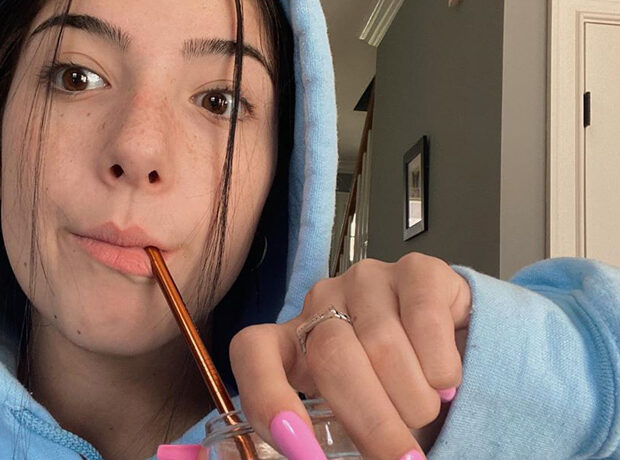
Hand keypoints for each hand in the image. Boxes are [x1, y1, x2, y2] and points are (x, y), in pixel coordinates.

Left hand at [228, 252, 472, 459]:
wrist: (459, 343)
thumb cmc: (397, 386)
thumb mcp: (357, 413)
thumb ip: (337, 434)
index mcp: (293, 338)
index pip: (252, 350)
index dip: (265, 395)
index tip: (296, 442)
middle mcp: (323, 301)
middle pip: (331, 356)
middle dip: (370, 420)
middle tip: (400, 459)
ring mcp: (367, 280)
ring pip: (381, 344)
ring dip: (412, 398)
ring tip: (425, 412)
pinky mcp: (415, 271)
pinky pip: (424, 320)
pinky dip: (439, 366)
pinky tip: (445, 382)